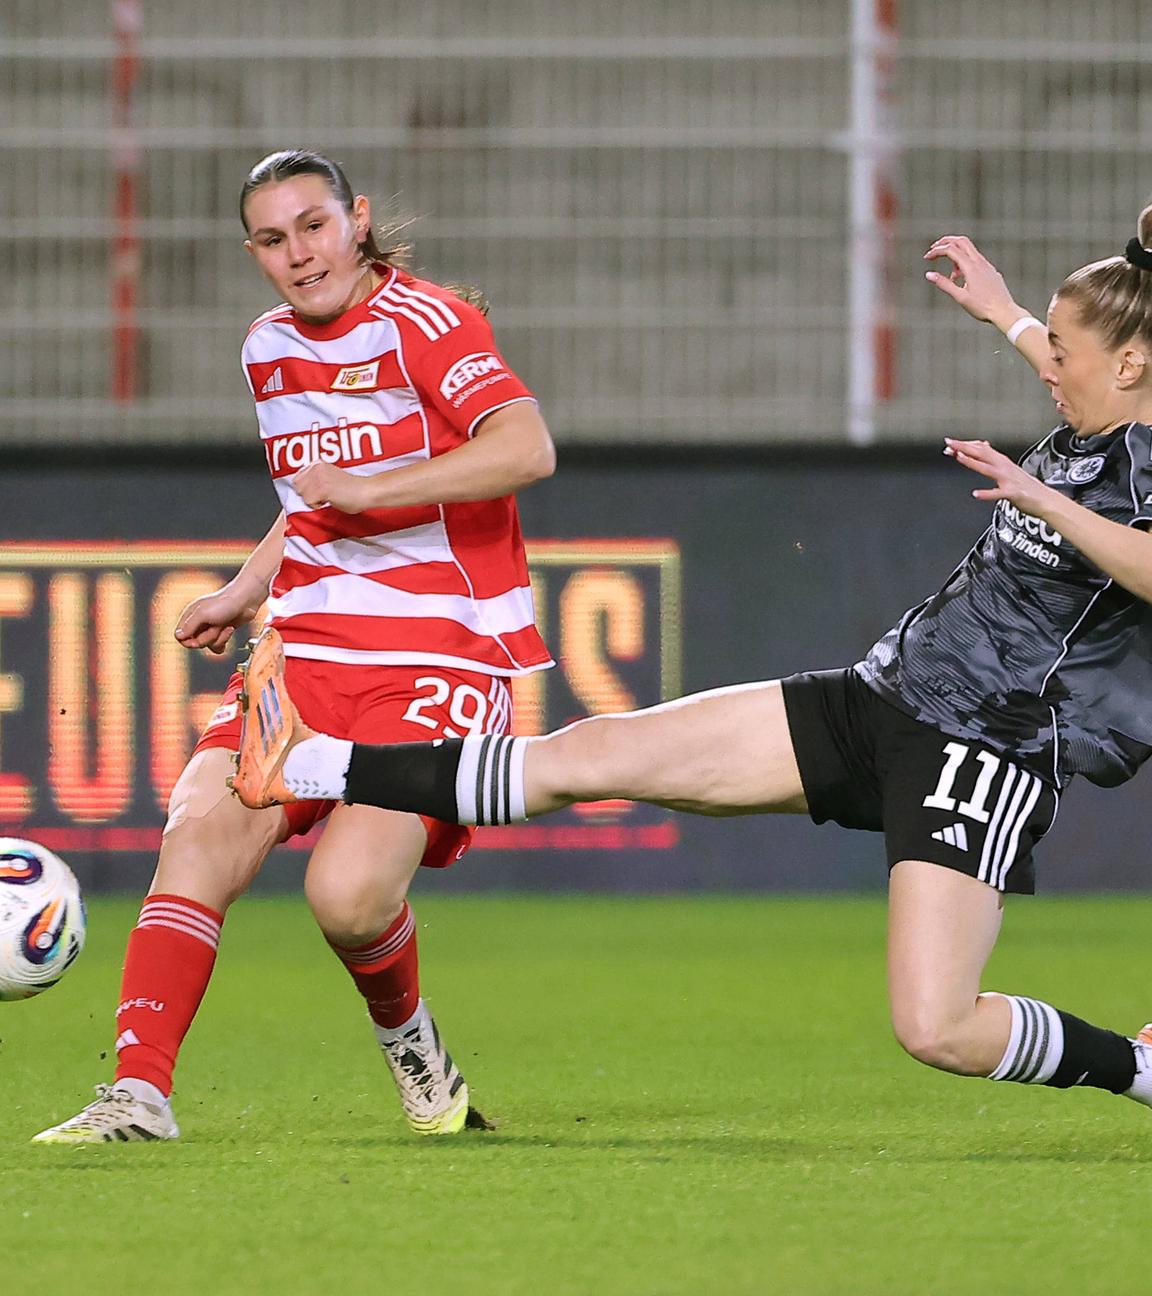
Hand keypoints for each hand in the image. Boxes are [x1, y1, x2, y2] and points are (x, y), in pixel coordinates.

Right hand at [174, 584, 262, 654]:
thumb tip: (178, 636)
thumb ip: (189, 625)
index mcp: (191, 616)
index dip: (188, 641)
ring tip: (226, 626)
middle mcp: (199, 622)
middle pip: (195, 642)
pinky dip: (224, 641)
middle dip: (208, 637)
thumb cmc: (226, 602)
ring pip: (208, 645)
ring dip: (219, 638)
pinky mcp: (221, 632)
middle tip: (216, 627)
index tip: (197, 639)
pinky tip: (229, 630)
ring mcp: (211, 628)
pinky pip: (218, 646)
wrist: (247, 600)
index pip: (180, 636)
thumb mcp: (203, 613)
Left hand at [291, 462, 372, 512]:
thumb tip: (303, 489)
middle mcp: (316, 467)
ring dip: (313, 500)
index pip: (297, 478)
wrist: (366, 491)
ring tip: (328, 497)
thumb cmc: (352, 489)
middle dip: (308, 494)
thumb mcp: (329, 477)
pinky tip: (331, 500)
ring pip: (302, 495)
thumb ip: (315, 479)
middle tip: (324, 495)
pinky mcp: (322, 488)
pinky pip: (309, 502)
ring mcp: (318, 477)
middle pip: (297, 487)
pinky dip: (318, 506)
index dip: (306, 489)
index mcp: (317, 463)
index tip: (316, 492)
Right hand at [924, 235, 1023, 330]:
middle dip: (946, 241)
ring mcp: (987, 265)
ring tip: (951, 278)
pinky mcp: (990, 270)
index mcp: (971, 268)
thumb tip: (929, 274)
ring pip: (968, 250)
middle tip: (934, 249)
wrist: (1004, 311)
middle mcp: (980, 262)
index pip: (951, 250)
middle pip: (961, 241)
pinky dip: (964, 263)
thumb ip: (944, 284)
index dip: (937, 251)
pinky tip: (962, 279)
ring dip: (955, 256)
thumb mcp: (960, 297)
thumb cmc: (982, 307)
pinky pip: (975, 260)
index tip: (926, 257)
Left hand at [944, 438, 1060, 517]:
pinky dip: (987, 493)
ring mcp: (1009, 480)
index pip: (981, 449)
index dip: (965, 445)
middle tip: (949, 443)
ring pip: (988, 468)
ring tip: (959, 457)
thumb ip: (993, 458)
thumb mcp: (1007, 468)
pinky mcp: (1013, 493)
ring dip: (973, 462)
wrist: (1046, 500)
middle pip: (982, 454)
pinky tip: (976, 494)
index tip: (950, 444)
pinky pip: (998, 493)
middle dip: (965, 447)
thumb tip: (982, 445)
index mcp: (1002, 462)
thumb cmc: (1026, 486)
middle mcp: (1005, 467)